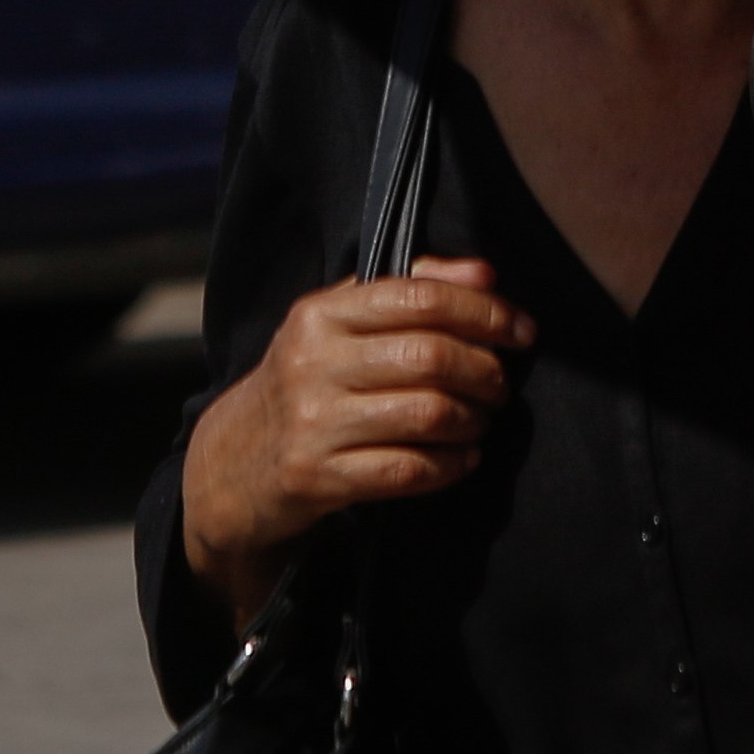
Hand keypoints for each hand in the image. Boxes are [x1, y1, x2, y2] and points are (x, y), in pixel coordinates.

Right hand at [179, 254, 531, 619]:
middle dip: (486, 371)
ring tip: (482, 420)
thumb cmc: (306, 381)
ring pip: (427, 413)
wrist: (231, 462)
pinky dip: (451, 465)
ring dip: (474, 420)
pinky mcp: (318, 478)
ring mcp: (313, 423)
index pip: (420, 297)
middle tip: (501, 385)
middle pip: (431, 357)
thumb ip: (413, 288)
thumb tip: (486, 275)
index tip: (522, 331)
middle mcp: (312, 362)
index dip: (485, 312)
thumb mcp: (340, 325)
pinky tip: (463, 458)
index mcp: (321, 314)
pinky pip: (409, 470)